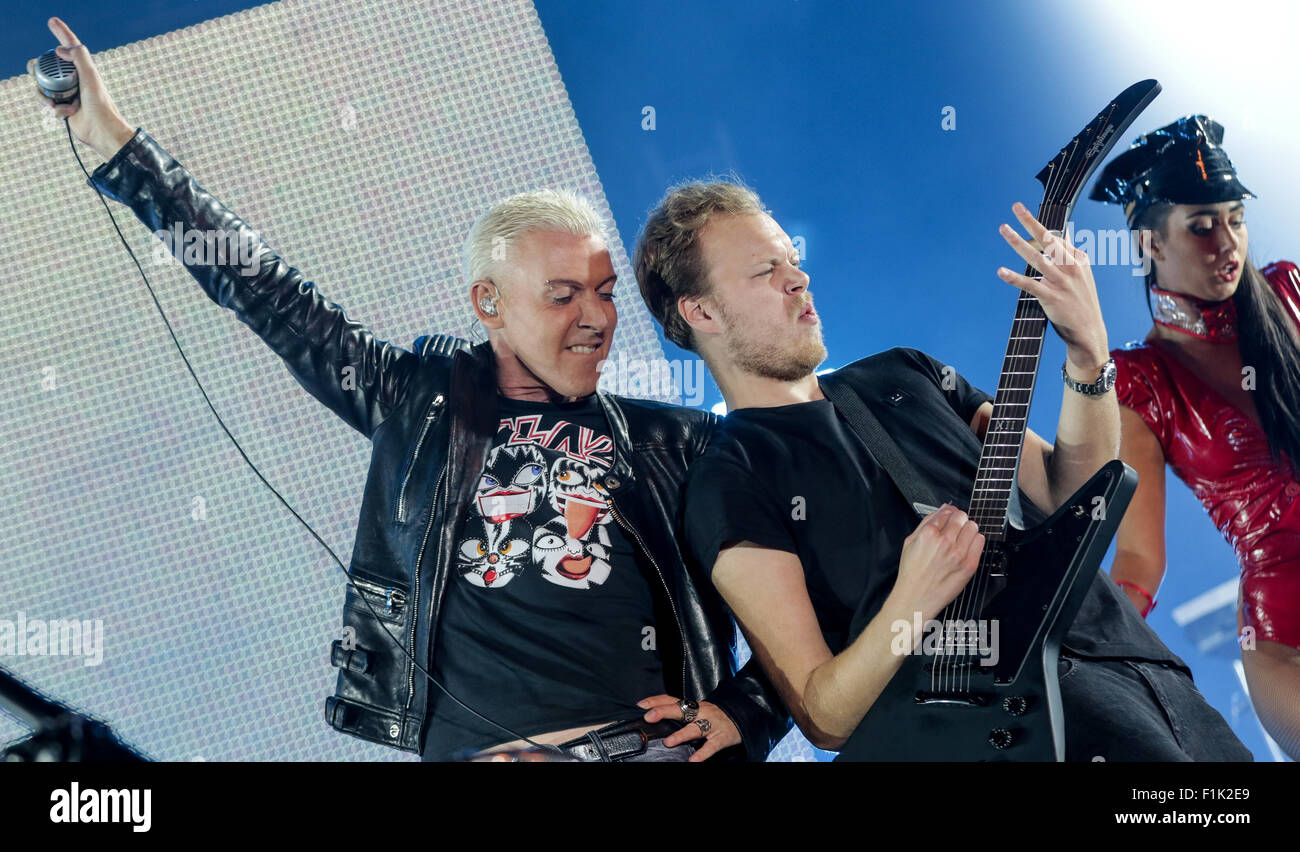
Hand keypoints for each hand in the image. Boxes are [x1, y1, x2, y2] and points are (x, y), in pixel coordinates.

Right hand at [28, 16, 134, 158]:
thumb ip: (79, 58)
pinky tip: (67, 114)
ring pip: (44, 86)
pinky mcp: (65, 108)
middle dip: (39, 70)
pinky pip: (50, 104)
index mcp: (83, 69)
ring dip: (46, 94)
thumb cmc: (101, 106)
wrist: (102, 132)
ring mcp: (69, 93)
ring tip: (58, 103)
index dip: (62, 33)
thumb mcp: (91, 78)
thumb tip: (59, 49)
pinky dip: (56, 109)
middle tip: (35, 71)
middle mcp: (75, 79)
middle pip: (48, 67)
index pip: (70, 47)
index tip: (52, 21)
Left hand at [637, 694, 740, 761]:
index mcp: (693, 706)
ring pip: (695, 728)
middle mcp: (701, 712)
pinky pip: (711, 746)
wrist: (742, 716)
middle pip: (681, 709)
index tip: (641, 704)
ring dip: (681, 735)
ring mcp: (711, 725)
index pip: (672, 700)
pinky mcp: (721, 738)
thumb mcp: (698, 710)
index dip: (656, 701)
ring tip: (669, 742)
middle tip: (649, 717)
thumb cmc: (714, 716)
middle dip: (665, 712)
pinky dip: (702, 753)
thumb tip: (655, 717)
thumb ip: (680, 713)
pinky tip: (692, 760)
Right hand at [888, 504, 983, 625]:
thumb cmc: (912, 573)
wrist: (916, 598)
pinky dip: (975, 541)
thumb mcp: (910, 542)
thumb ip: (925, 523)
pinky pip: (980, 541)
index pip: (947, 511)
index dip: (948, 512)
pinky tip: (966, 547)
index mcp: (929, 534)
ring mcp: (959, 553)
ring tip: (960, 539)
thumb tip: (940, 511)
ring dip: (967, 529)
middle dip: (958, 520)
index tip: (949, 516)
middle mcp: (945, 542)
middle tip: (955, 528)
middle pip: (962, 516)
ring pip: (973, 526)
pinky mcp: (969, 564)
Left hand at [997, 202, 1109, 372]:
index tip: (1023, 210)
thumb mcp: (1082, 273)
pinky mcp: (1050, 297)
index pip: (1057, 237)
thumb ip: (1071, 254)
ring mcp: (1060, 281)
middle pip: (1048, 239)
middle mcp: (1070, 267)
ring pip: (1036, 257)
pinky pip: (1029, 284)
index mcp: (1078, 259)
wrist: (1089, 331)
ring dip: (1017, 242)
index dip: (1039, 225)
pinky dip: (1014, 278)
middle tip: (1016, 207)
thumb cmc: (1082, 301)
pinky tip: (1001, 271)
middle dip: (1031, 222)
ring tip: (1004, 229)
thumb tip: (1064, 233)